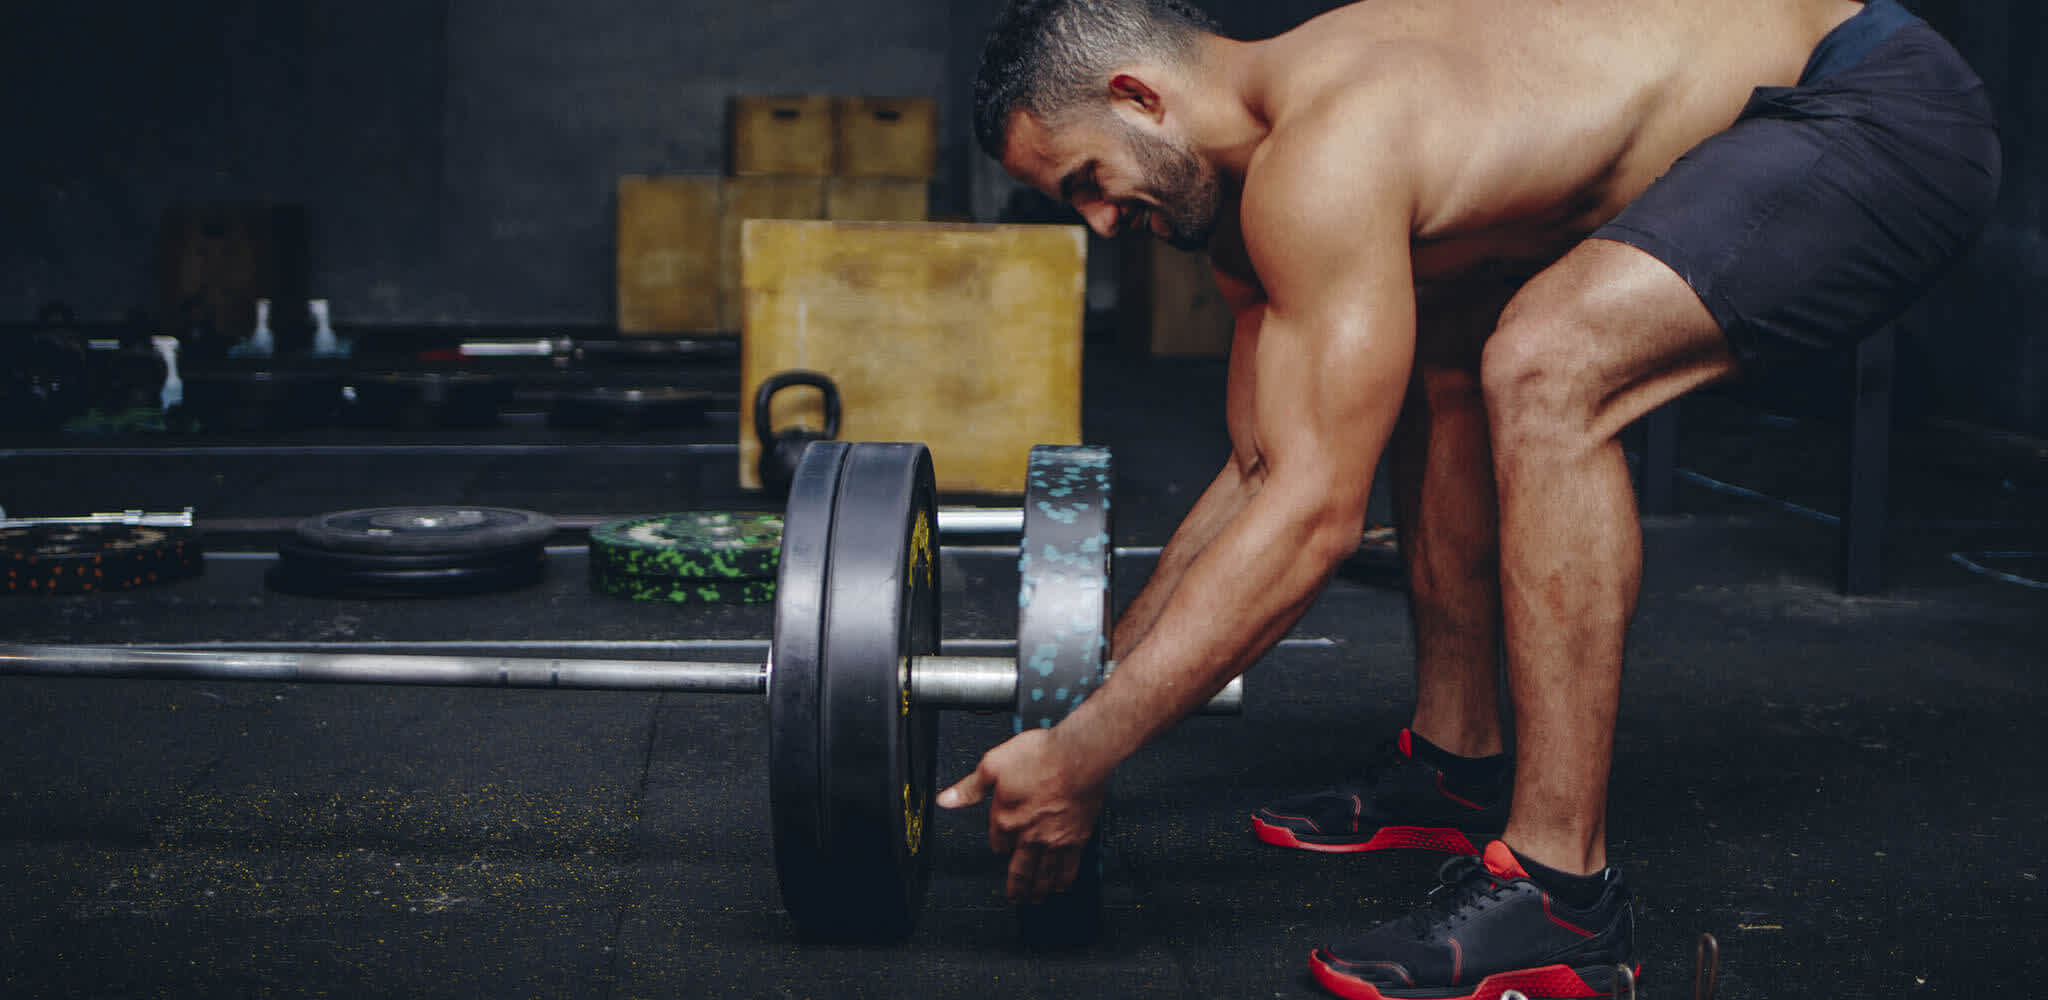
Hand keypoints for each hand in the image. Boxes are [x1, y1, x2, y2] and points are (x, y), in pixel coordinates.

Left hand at [936, 727, 1106, 903]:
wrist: (1078, 756)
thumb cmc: (1040, 756)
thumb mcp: (993, 765)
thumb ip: (970, 788)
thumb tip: (947, 800)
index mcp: (1005, 819)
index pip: (997, 844)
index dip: (998, 846)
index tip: (1001, 848)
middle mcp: (1029, 835)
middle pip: (1019, 869)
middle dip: (1016, 887)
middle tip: (1015, 898)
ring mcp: (1054, 839)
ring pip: (1044, 873)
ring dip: (1038, 890)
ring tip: (1034, 899)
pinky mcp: (1077, 837)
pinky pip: (1069, 867)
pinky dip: (1064, 880)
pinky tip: (1062, 886)